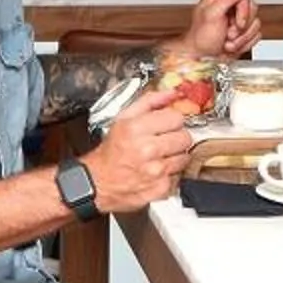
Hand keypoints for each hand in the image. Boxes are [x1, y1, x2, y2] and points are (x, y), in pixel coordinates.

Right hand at [83, 90, 192, 213]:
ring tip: (159, 156)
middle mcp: (147, 150)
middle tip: (163, 141)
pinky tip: (156, 170)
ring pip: (185, 157)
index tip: (167, 124)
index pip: (176, 118)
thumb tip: (172, 93)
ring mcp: (155, 171)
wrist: (98, 182)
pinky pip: (178, 176)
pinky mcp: (160, 188)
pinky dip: (170, 174)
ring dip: (175, 156)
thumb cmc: (111, 151)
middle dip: (176, 138)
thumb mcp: (123, 118)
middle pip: (185, 137)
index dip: (172, 120)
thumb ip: (150, 101)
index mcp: (137, 129)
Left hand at [171, 0, 260, 61]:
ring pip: (255, 24)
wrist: (200, 61)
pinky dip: (245, 44)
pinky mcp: (242, 34)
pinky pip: (256, 36)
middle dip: (241, 27)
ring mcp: (236, 22)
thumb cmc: (200, 39)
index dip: (243, 11)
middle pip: (252, 10)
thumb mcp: (212, 14)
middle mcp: (228, 8)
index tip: (236, 22)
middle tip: (228, 33)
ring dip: (241, 38)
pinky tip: (231, 46)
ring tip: (226, 41)